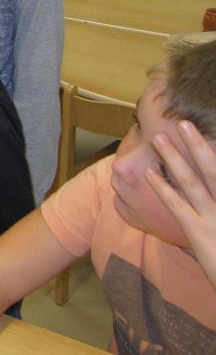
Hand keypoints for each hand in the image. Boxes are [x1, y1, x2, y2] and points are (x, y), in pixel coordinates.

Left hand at [147, 121, 215, 287]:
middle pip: (213, 170)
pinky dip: (162, 188)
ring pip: (192, 182)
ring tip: (160, 138)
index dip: (207, 152)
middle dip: (198, 145)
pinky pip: (178, 207)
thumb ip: (207, 199)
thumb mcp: (214, 222)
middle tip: (183, 122)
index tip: (192, 133)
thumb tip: (196, 190)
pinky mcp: (199, 234)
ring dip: (175, 158)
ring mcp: (214, 219)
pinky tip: (148, 173)